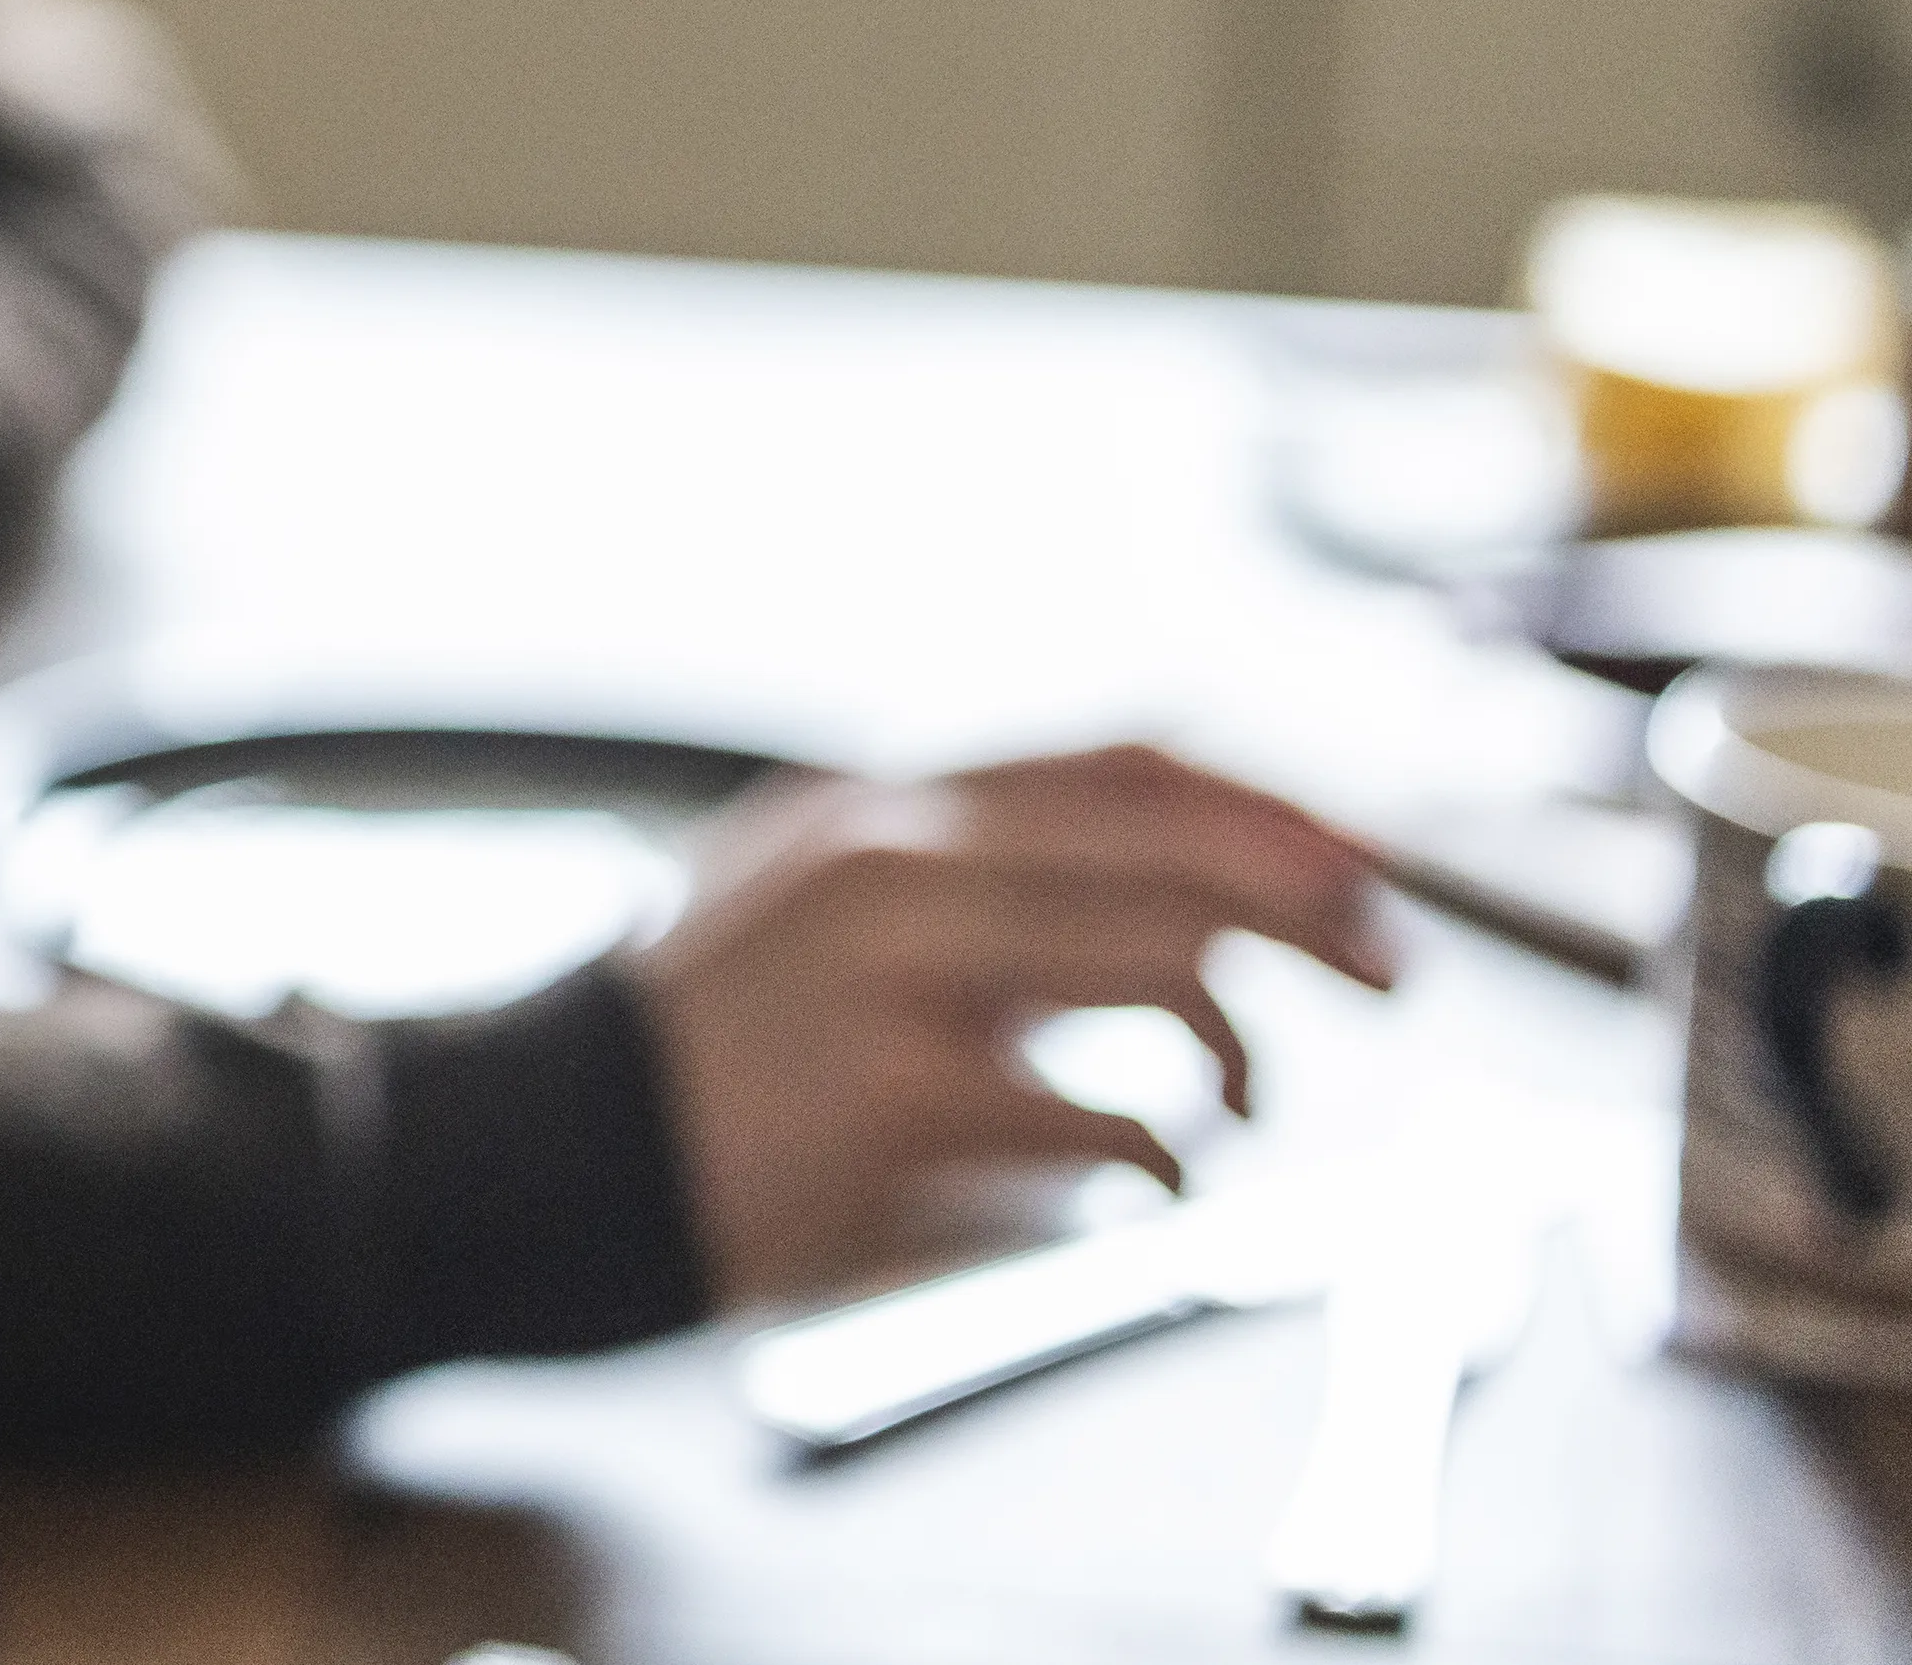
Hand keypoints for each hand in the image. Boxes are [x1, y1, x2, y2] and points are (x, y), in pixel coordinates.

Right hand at [626, 742, 1395, 1304]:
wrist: (550, 1145)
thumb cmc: (706, 1047)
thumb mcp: (813, 898)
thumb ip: (961, 876)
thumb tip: (1167, 890)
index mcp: (886, 803)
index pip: (1130, 761)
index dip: (1273, 805)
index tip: (1361, 861)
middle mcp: (898, 859)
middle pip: (1180, 848)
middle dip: (1322, 908)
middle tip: (1393, 975)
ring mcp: (898, 974)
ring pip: (1171, 968)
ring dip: (1246, 1049)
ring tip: (1240, 1105)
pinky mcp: (901, 1099)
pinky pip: (1110, 1121)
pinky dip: (1164, 1159)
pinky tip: (1151, 1181)